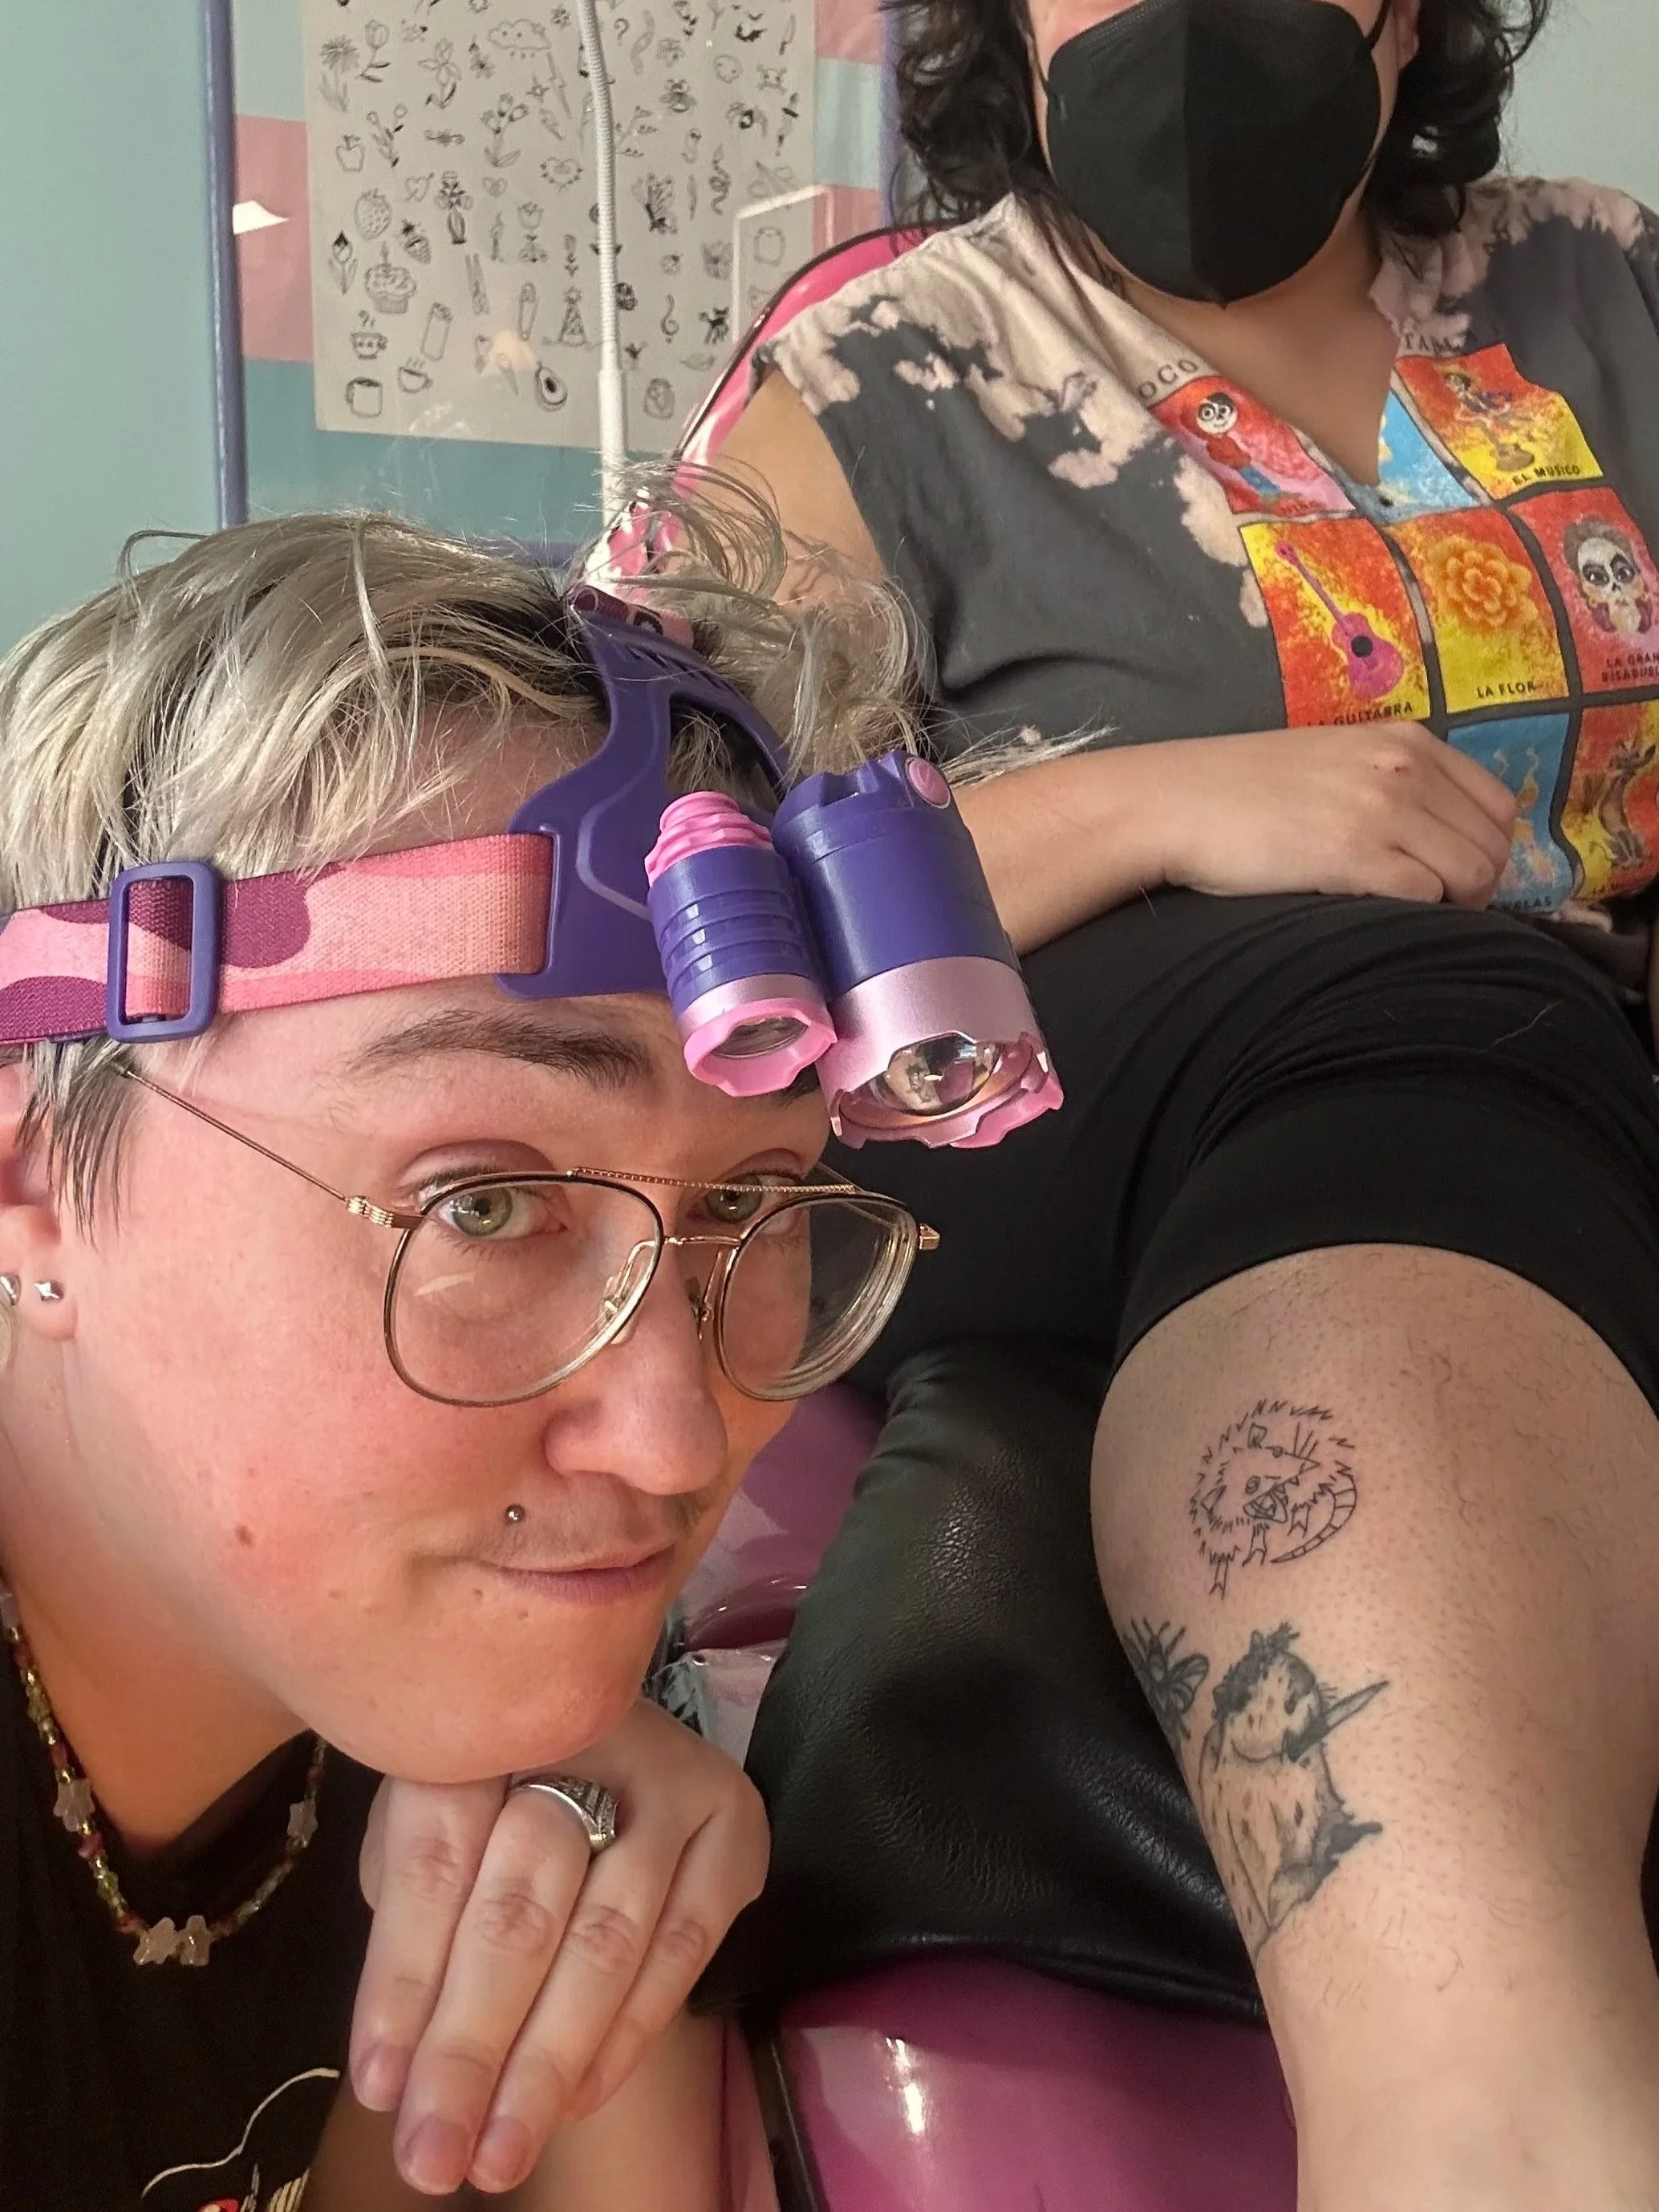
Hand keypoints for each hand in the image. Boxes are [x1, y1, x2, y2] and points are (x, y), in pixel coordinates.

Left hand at [348, 1700, 768, 2196]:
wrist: (593, 1721)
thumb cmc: (488, 1789)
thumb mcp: (425, 1819)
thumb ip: (411, 1919)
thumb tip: (394, 2069)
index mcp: (482, 1725)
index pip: (436, 1861)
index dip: (404, 1979)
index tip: (378, 2088)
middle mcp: (586, 1736)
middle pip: (520, 1908)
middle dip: (471, 2047)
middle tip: (432, 2157)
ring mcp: (670, 1776)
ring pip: (604, 1940)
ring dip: (546, 2064)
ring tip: (497, 2156)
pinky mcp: (732, 1820)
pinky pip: (681, 1949)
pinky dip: (624, 2037)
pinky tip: (572, 2103)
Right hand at [1161, 723, 1517, 908]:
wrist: (1174, 802)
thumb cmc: (1241, 789)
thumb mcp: (1332, 760)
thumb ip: (1389, 781)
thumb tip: (1434, 835)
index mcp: (1406, 741)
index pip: (1497, 803)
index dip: (1487, 849)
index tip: (1453, 876)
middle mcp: (1406, 769)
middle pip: (1493, 844)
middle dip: (1477, 886)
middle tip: (1434, 909)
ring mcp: (1384, 810)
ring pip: (1473, 874)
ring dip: (1453, 907)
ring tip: (1411, 918)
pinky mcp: (1355, 855)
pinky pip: (1427, 896)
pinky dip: (1418, 916)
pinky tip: (1380, 915)